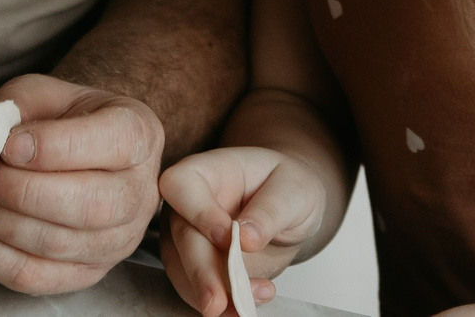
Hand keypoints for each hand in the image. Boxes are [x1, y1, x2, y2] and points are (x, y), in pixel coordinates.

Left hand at [0, 72, 163, 292]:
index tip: (8, 145)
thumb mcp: (45, 93)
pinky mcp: (86, 272)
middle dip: (20, 191)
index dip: (54, 147)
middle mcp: (139, 194)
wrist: (80, 151)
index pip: (110, 145)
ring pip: (55, 245)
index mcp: (139, 135)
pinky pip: (33, 276)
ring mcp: (118, 241)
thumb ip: (17, 108)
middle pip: (86, 206)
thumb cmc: (62, 118)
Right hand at [158, 146, 328, 316]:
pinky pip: (197, 291)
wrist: (288, 209)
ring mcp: (187, 238)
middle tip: (218, 302)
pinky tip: (245, 307)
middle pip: (181, 238)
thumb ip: (271, 210)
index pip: (181, 185)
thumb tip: (247, 239)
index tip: (227, 238)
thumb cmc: (285, 186)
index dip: (198, 213)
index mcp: (204, 172)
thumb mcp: (293, 190)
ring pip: (184, 271)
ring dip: (211, 295)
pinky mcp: (197, 268)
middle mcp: (187, 205)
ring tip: (245, 307)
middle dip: (200, 273)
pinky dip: (221, 305)